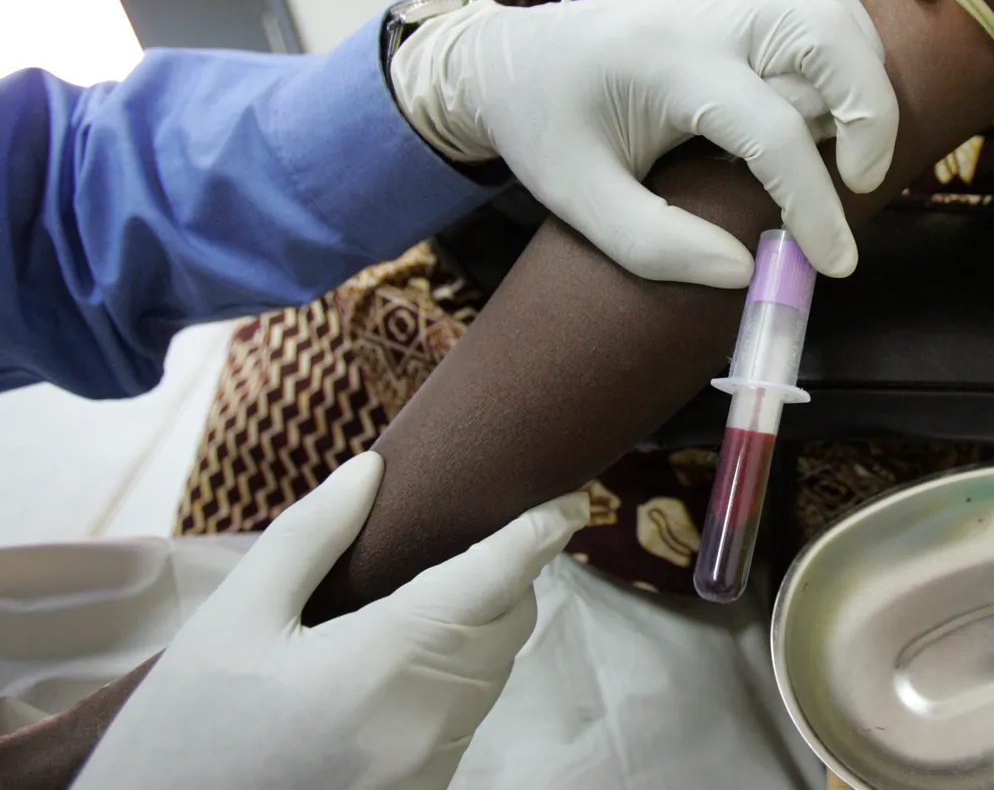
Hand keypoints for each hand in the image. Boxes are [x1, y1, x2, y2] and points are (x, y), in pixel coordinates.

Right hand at [72, 455, 587, 789]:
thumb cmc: (189, 724)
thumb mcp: (236, 617)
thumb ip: (313, 534)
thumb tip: (376, 468)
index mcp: (381, 664)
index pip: (495, 581)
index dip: (539, 533)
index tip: (568, 500)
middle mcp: (424, 722)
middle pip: (505, 626)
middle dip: (498, 578)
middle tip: (457, 545)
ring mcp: (428, 769)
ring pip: (492, 674)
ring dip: (476, 630)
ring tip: (410, 607)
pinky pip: (465, 719)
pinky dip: (453, 681)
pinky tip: (394, 668)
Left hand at [391, 0, 897, 285]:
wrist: (508, 58)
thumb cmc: (543, 129)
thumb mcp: (578, 199)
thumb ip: (654, 244)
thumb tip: (744, 269)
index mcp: (668, 65)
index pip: (773, 130)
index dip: (814, 204)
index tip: (833, 263)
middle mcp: (706, 16)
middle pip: (824, 37)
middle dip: (867, 115)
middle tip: (862, 183)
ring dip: (862, 65)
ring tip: (853, 134)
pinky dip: (838, 19)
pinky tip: (829, 74)